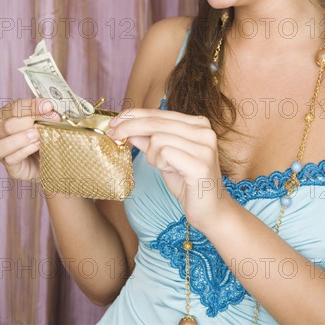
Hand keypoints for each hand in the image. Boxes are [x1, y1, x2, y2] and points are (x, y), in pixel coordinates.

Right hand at [0, 98, 59, 181]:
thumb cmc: (43, 137)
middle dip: (31, 121)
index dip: (31, 106)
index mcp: (6, 116)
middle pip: (8, 125)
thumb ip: (44, 115)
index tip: (49, 106)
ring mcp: (2, 149)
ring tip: (39, 135)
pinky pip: (11, 158)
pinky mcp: (9, 165)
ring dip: (23, 138)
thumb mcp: (44, 123)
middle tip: (53, 121)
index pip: (14, 108)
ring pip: (4, 142)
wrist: (47, 161)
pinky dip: (25, 151)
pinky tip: (38, 147)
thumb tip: (52, 110)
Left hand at [108, 108, 228, 229]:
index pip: (159, 113)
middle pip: (156, 122)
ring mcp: (205, 146)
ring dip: (152, 155)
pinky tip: (171, 171)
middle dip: (129, 127)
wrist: (211, 211)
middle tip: (113, 135)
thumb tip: (125, 127)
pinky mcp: (201, 163)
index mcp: (198, 123)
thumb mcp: (164, 157)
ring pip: (158, 138)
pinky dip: (160, 163)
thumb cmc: (188, 183)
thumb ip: (148, 141)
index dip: (134, 116)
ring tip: (163, 166)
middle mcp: (204, 130)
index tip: (114, 123)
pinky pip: (165, 153)